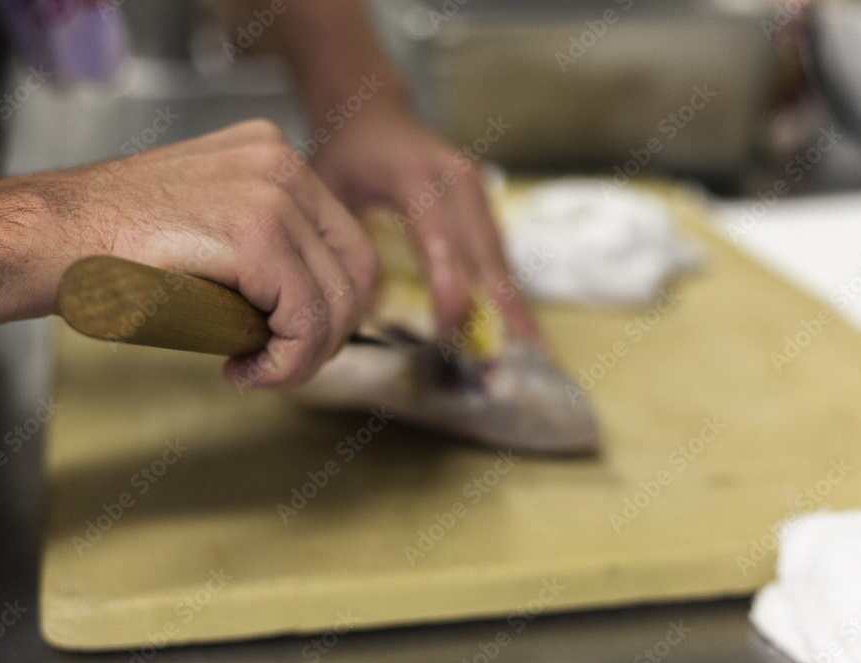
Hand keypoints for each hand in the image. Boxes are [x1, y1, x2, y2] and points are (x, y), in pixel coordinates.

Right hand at [36, 119, 379, 387]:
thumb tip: (302, 301)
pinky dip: (286, 362)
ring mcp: (272, 193)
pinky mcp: (256, 233)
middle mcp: (282, 163)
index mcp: (272, 156)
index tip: (292, 339)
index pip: (344, 241)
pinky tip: (245, 370)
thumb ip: (259, 244)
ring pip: (335, 299)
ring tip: (255, 370)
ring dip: (304, 356)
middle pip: (356, 269)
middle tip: (282, 363)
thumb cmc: (109, 246)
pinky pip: (306, 317)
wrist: (48, 239)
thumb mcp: (205, 225)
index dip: (332, 305)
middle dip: (330, 334)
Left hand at [310, 101, 539, 343]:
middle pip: (486, 256)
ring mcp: (475, 187)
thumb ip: (346, 247)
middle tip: (519, 359)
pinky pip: (495, 247)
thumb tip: (365, 312)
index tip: (448, 337)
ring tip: (530, 348)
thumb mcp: (330, 193)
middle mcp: (458, 182)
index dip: (451, 298)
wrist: (367, 106)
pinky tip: (514, 319)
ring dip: (512, 302)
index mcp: (419, 182)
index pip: (444, 250)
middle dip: (502, 312)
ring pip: (498, 254)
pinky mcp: (480, 196)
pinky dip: (504, 284)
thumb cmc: (344, 151)